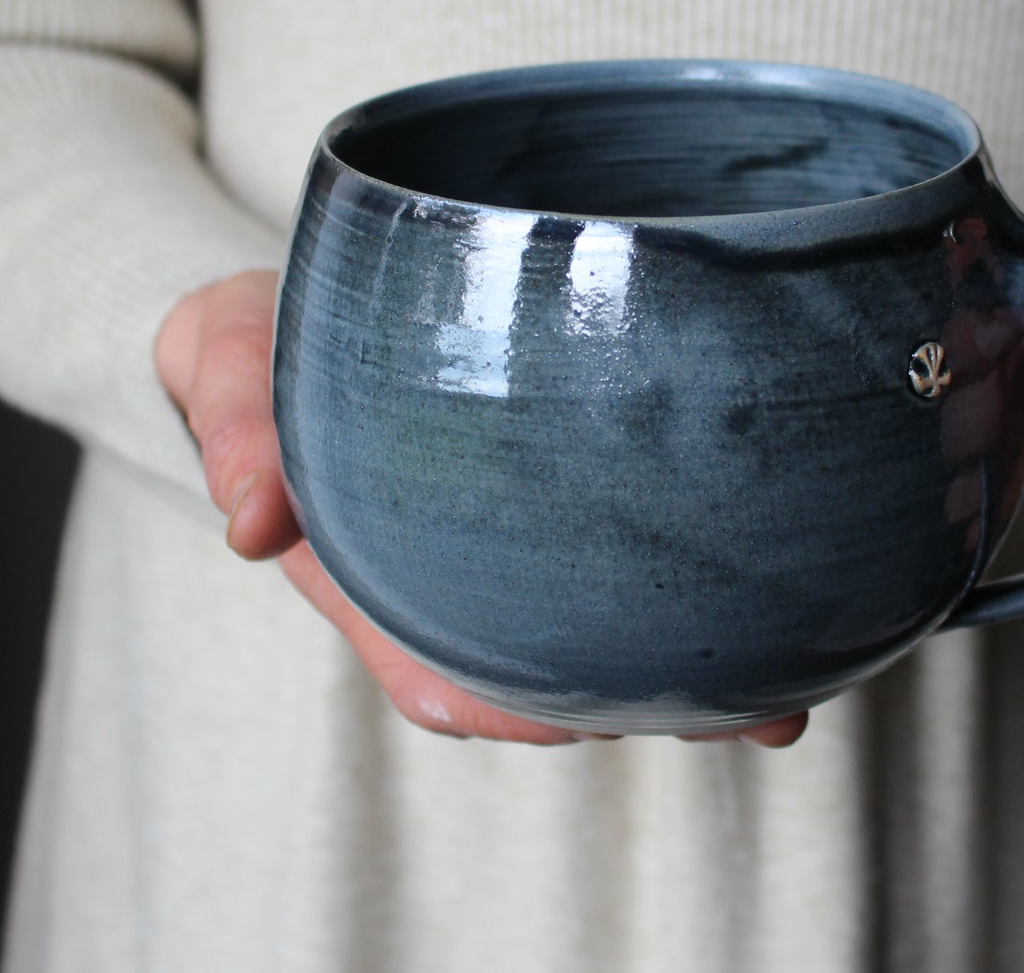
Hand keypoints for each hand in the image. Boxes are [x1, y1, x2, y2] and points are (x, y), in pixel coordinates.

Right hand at [154, 270, 807, 745]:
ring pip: (604, 642)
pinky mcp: (564, 515)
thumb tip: (250, 517)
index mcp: (377, 578)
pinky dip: (714, 598)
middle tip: (750, 704)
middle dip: (644, 701)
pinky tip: (799, 603)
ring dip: (694, 670)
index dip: (521, 704)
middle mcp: (454, 590)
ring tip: (791, 681)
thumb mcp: (224, 355)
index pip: (445, 677)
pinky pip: (635, 574)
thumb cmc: (267, 345)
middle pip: (550, 680)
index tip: (598, 711)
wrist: (304, 312)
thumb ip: (231, 420)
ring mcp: (513, 560)